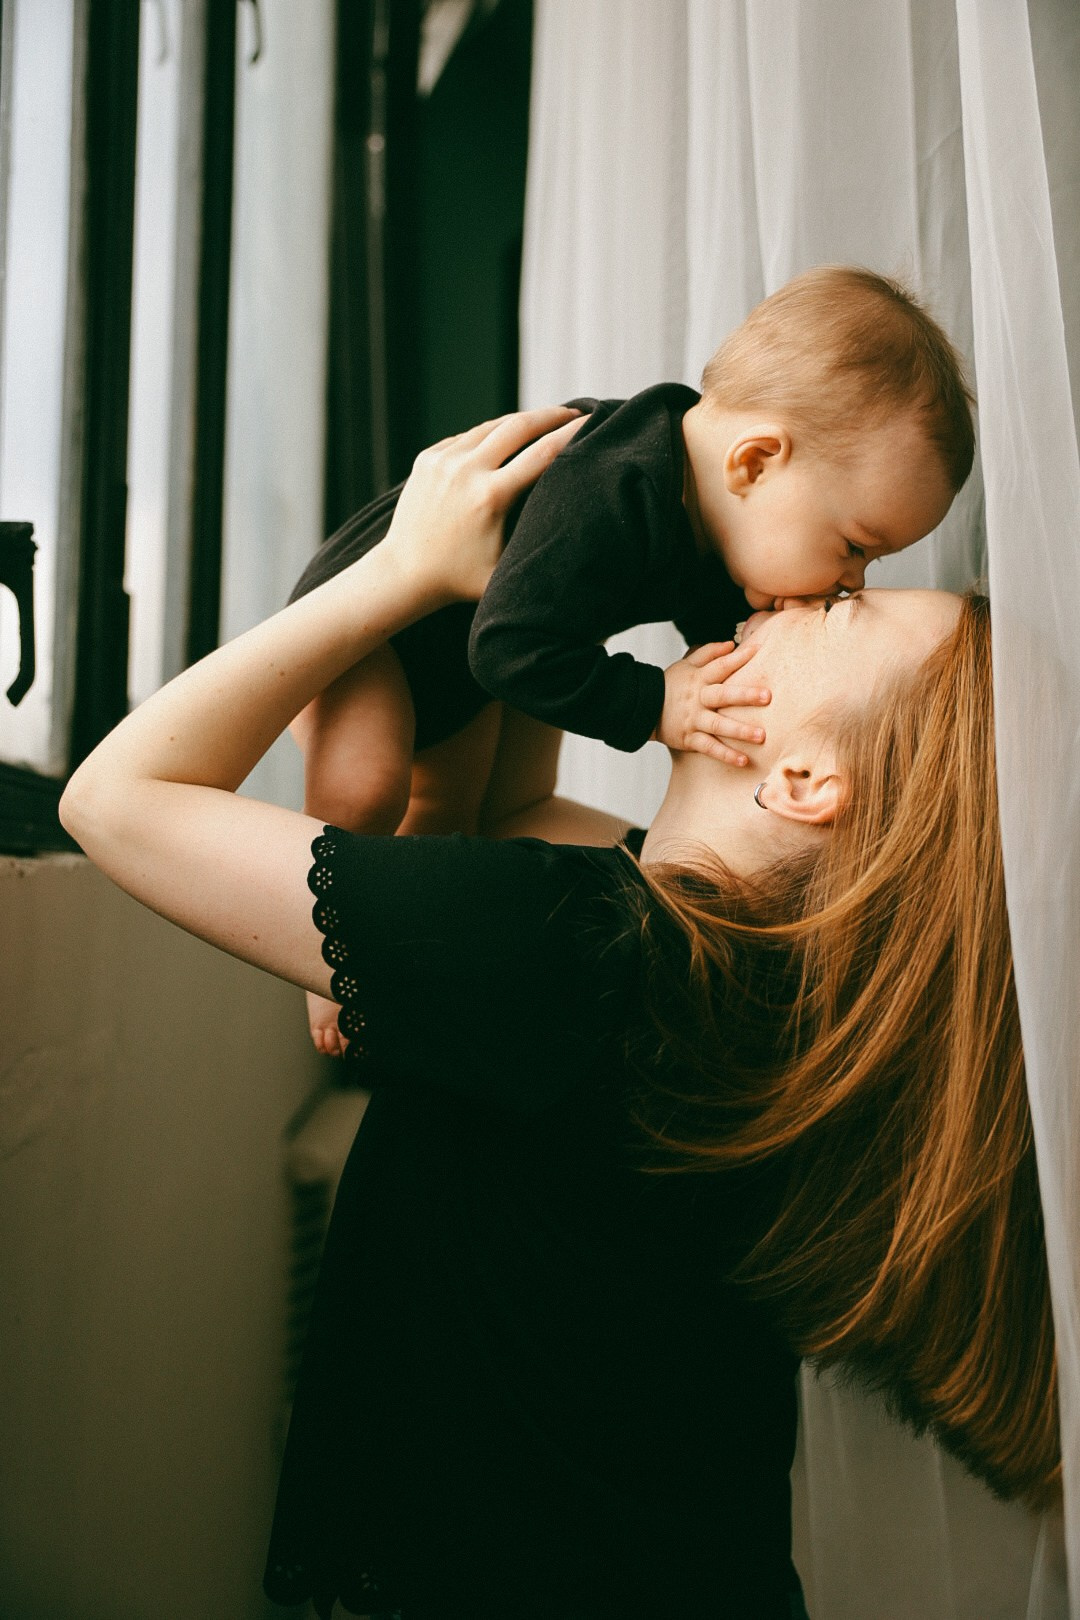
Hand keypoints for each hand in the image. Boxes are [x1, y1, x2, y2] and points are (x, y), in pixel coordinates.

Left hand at [383, 407, 584, 602]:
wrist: (405, 572)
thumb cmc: (461, 579)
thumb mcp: (506, 568)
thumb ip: (537, 543)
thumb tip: (578, 526)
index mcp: (490, 497)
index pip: (542, 453)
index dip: (571, 434)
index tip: (592, 422)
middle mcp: (466, 471)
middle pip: (519, 425)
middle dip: (551, 415)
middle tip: (575, 412)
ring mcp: (443, 460)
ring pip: (493, 425)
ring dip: (522, 420)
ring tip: (545, 420)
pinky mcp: (428, 457)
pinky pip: (469, 437)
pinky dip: (492, 434)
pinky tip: (509, 437)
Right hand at [653, 641, 769, 764]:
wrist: (642, 708)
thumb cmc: (669, 685)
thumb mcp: (685, 665)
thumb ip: (707, 653)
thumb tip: (730, 644)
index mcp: (698, 679)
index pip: (720, 666)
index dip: (738, 657)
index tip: (758, 649)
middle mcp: (698, 699)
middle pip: (723, 695)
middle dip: (745, 696)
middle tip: (767, 696)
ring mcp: (694, 720)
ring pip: (719, 725)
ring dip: (740, 731)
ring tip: (761, 735)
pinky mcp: (689, 738)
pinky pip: (709, 748)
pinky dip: (725, 755)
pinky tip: (743, 761)